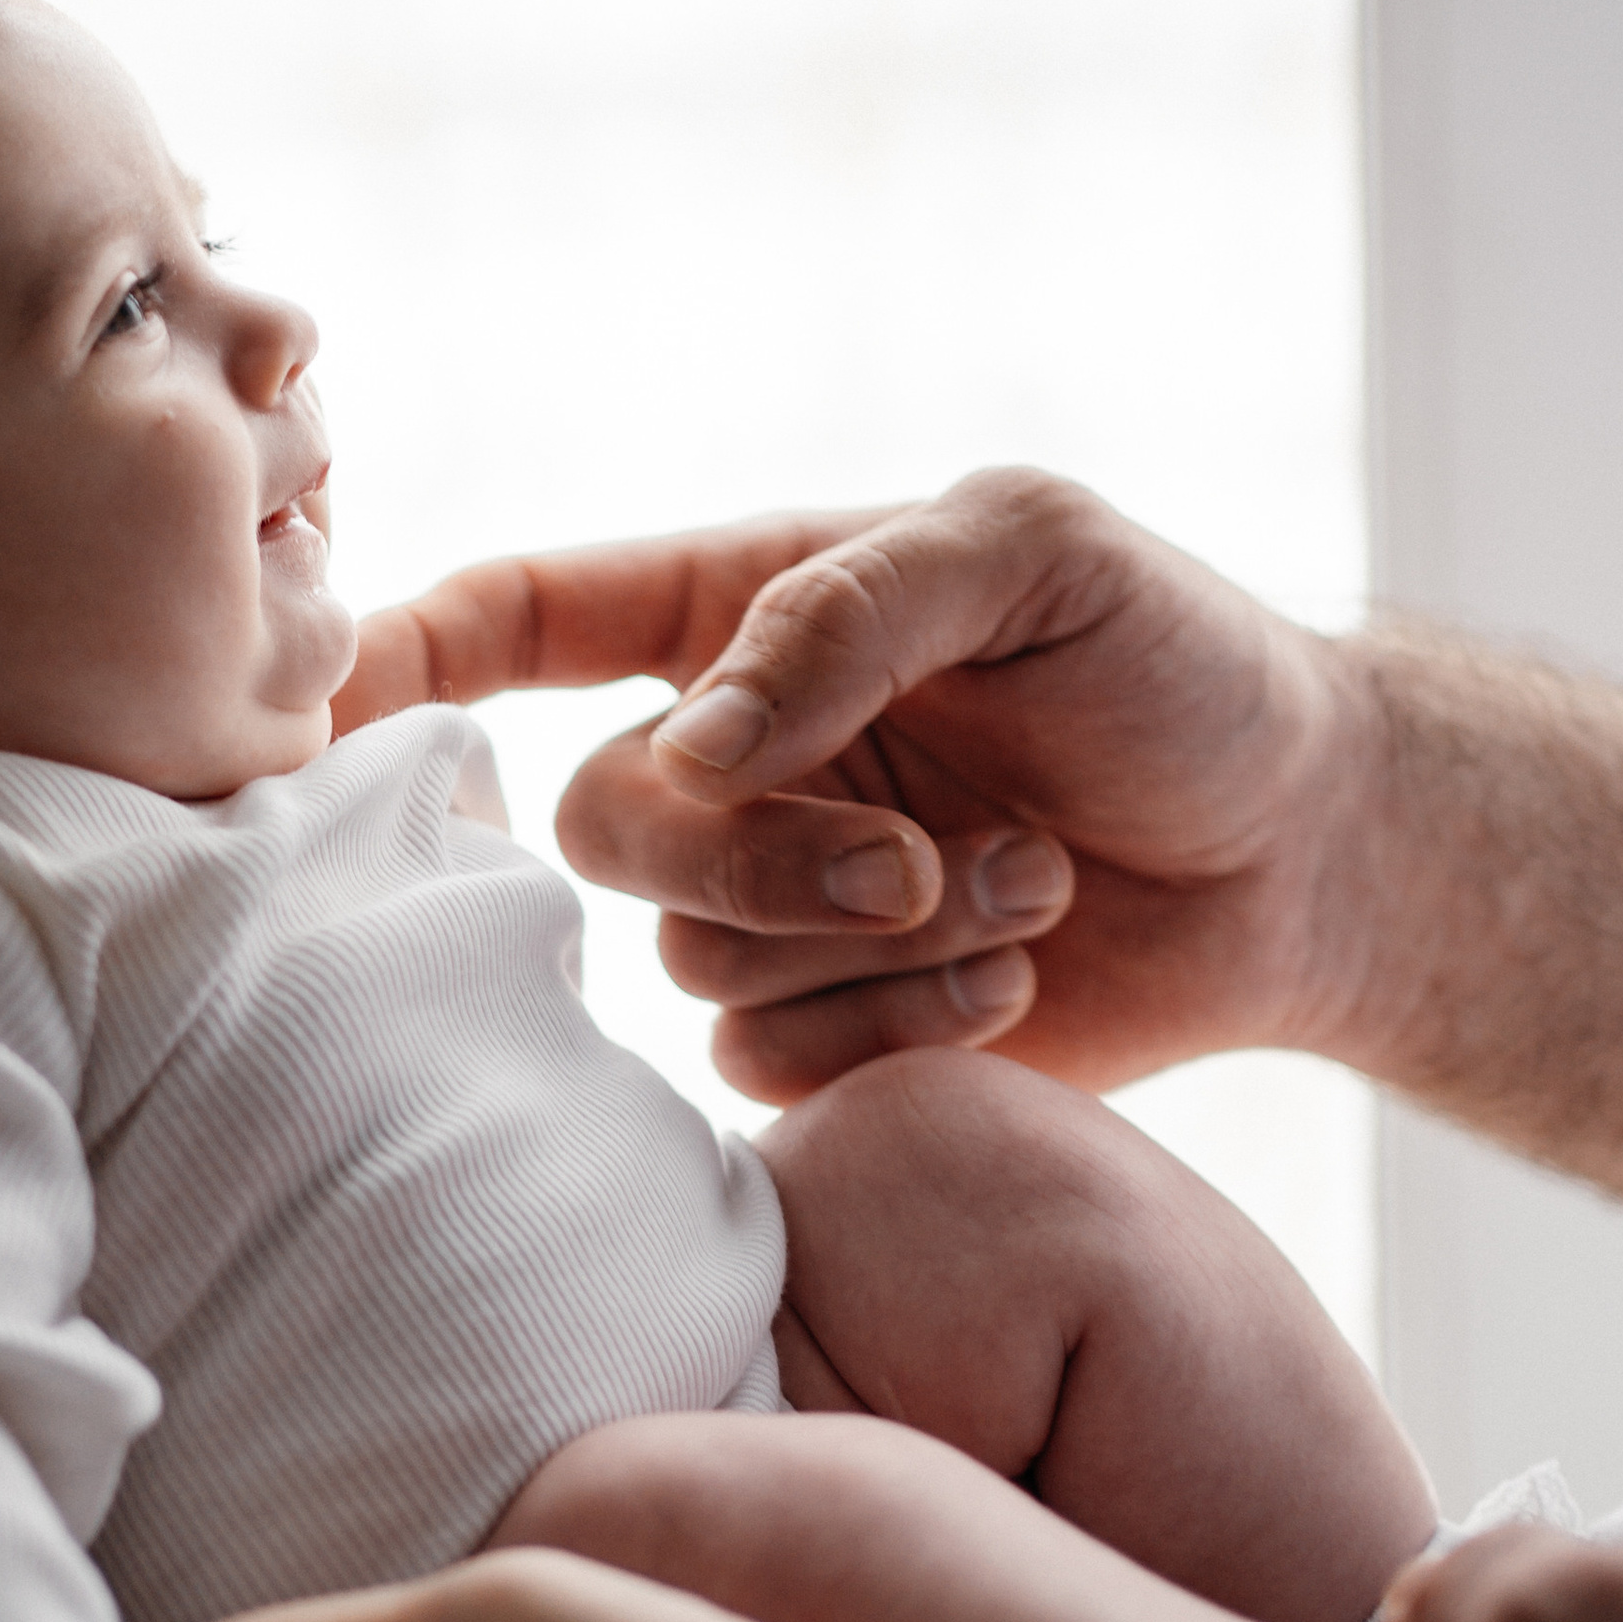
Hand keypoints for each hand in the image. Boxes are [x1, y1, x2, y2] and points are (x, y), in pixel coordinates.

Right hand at [339, 471, 1358, 1102]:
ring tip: (1027, 891)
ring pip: (692, 964)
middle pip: (604, 831)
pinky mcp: (833, 1035)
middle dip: (756, 859)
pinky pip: (772, 1068)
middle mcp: (730, 763)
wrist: (1310, 851)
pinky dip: (898, 1032)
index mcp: (741, 610)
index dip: (400, 657)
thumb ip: (850, 610)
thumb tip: (697, 740)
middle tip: (925, 860)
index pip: (521, 615)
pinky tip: (1014, 985)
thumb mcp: (1033, 553)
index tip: (313, 713)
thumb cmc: (1180, 663)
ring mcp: (771, 910)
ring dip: (872, 942)